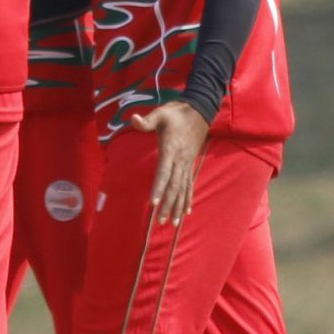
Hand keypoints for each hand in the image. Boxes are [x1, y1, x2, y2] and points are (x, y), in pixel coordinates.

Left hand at [128, 101, 209, 224]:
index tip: (153, 202)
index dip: (159, 188)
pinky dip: (188, 199)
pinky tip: (186, 212)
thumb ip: (147, 120)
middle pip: (174, 186)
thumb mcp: (161, 113)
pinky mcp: (190, 163)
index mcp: (171, 150)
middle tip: (160, 221)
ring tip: (173, 223)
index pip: (164, 172)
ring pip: (182, 189)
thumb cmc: (176, 113)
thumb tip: (134, 119)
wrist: (200, 110)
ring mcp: (187, 163)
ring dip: (178, 206)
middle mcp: (181, 160)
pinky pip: (189, 184)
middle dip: (168, 204)